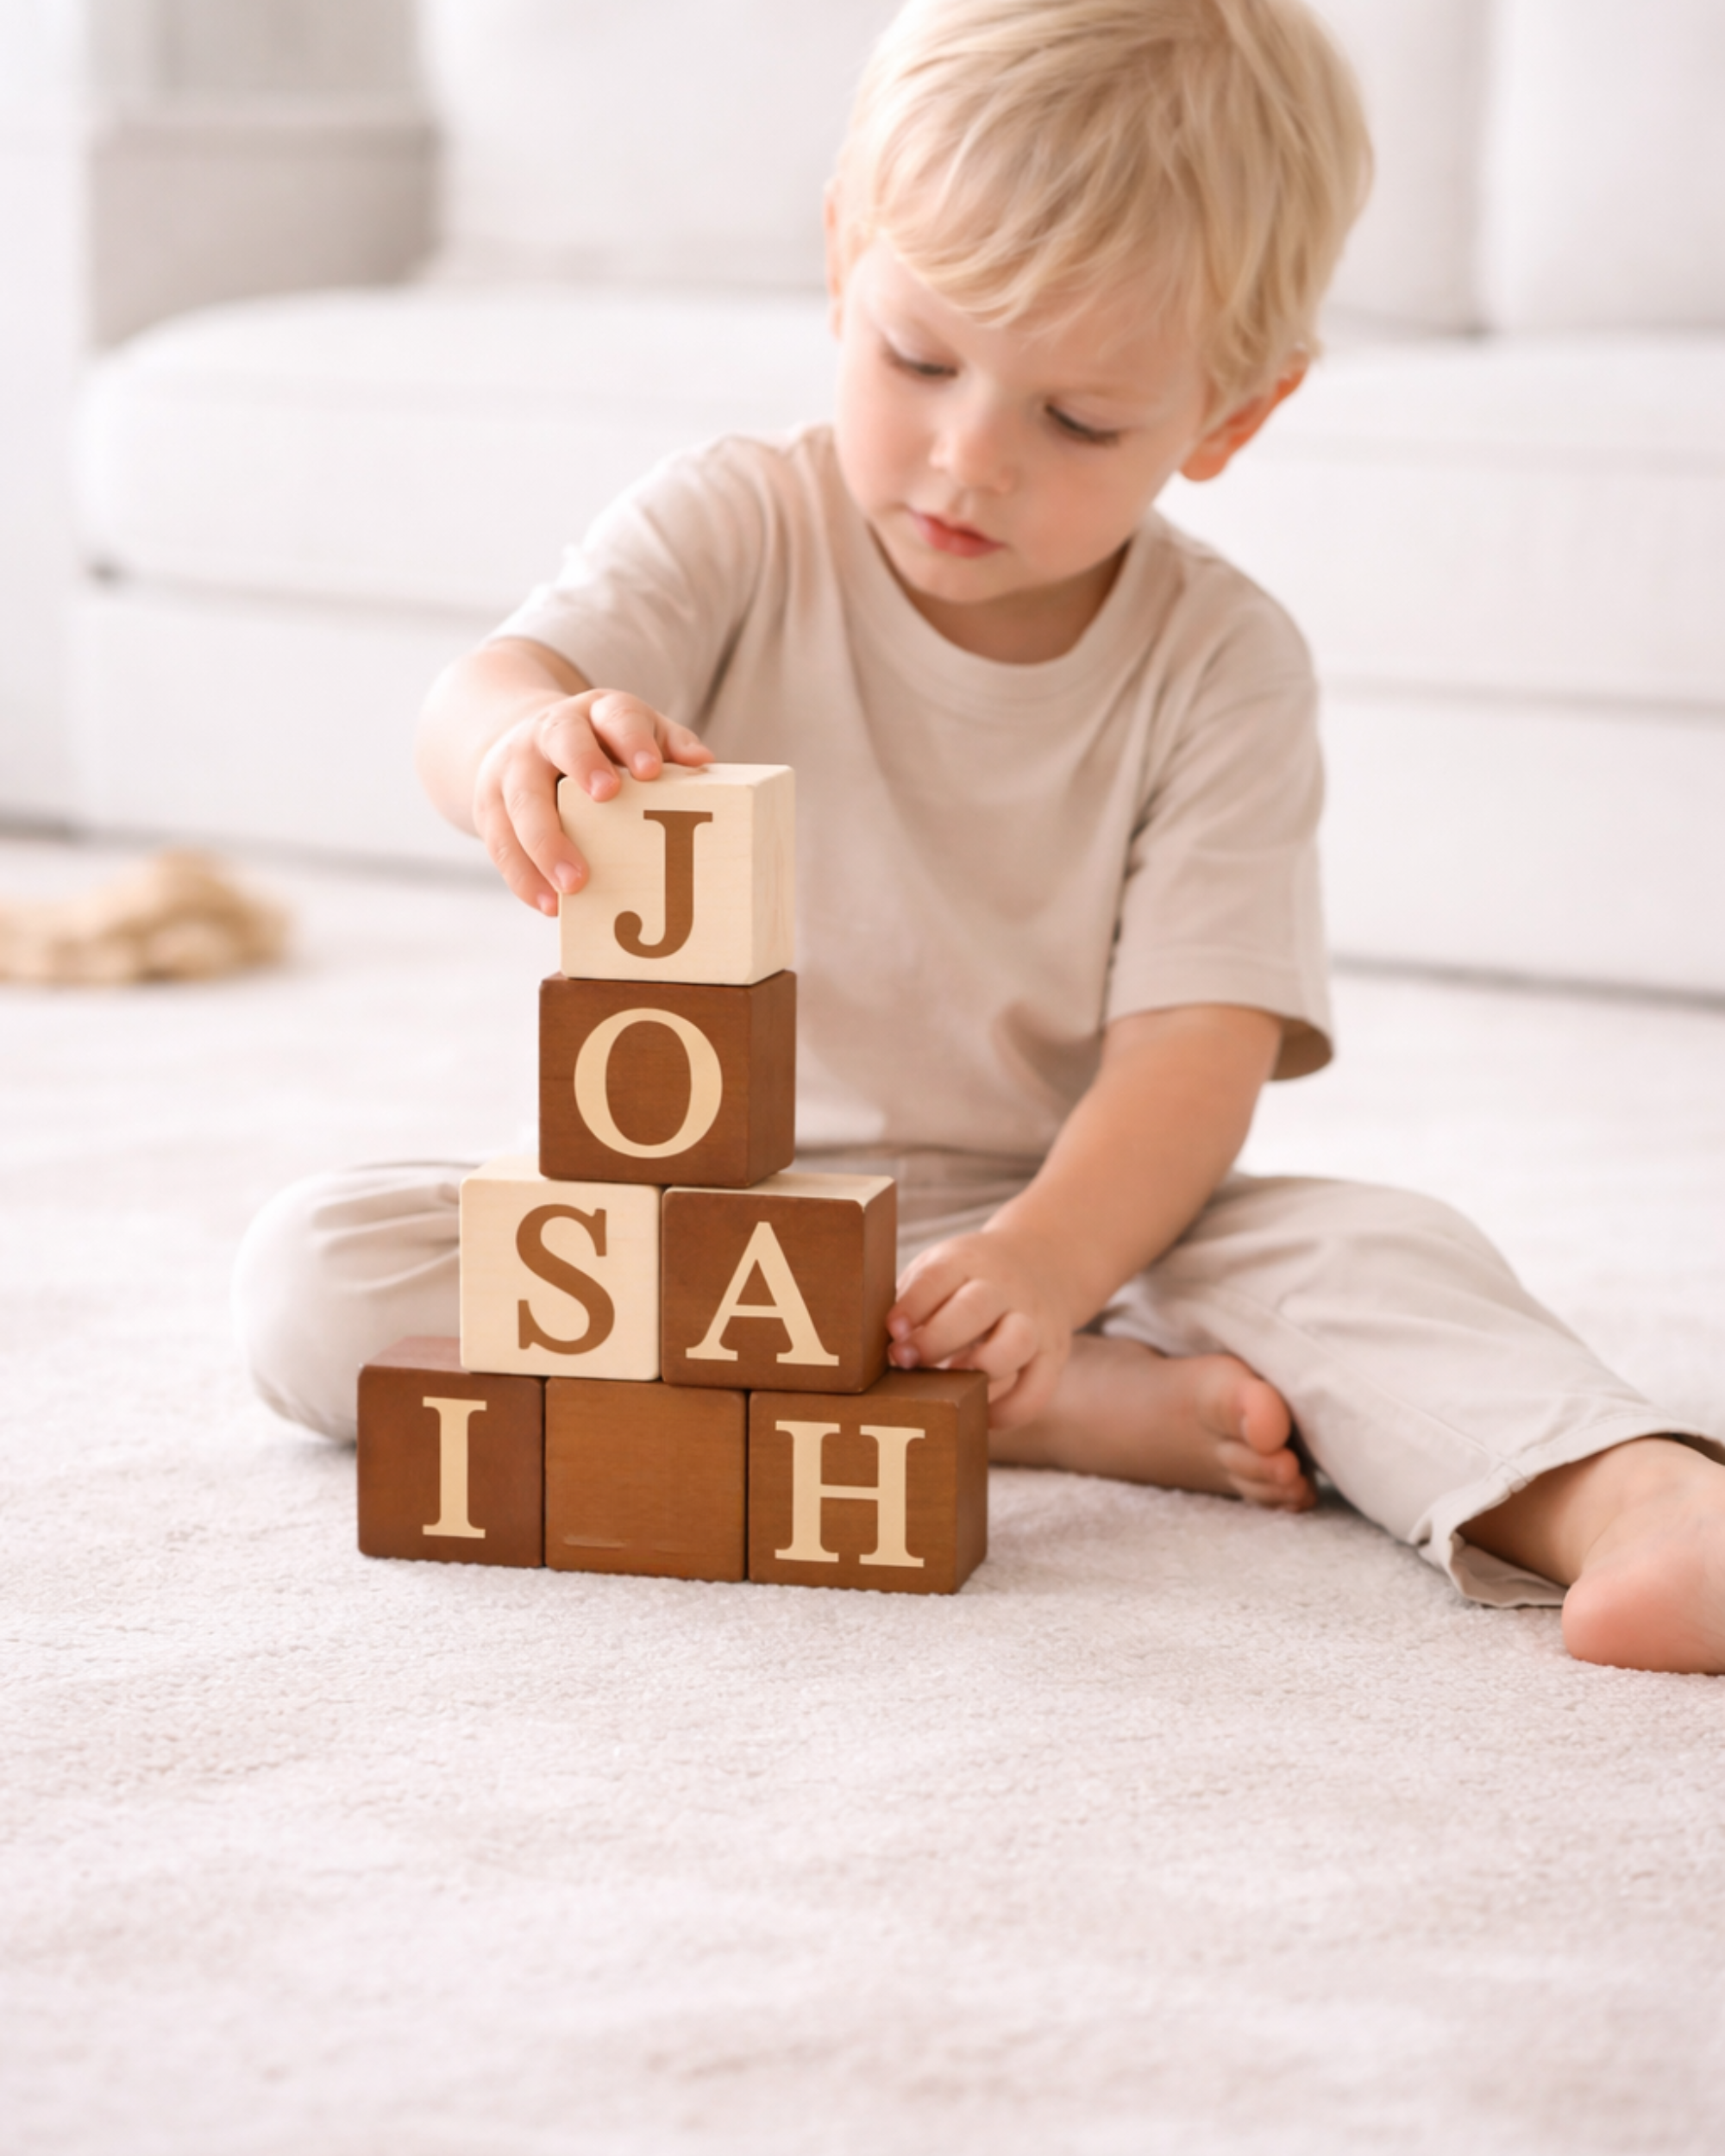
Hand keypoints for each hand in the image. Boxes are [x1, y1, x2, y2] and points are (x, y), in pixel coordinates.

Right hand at [473, 688, 711, 913]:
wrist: (520, 742)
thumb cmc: (598, 748)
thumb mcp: (632, 734)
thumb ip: (669, 744)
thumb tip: (704, 762)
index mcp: (595, 713)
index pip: (616, 715)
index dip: (633, 739)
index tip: (651, 769)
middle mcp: (549, 733)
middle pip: (562, 743)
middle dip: (583, 768)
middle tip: (606, 798)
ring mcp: (514, 767)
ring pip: (523, 800)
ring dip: (546, 844)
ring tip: (573, 885)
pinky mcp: (489, 805)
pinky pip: (501, 842)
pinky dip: (524, 876)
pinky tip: (549, 905)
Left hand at [887, 1226, 1074, 1426]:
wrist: (1043, 1263)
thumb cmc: (967, 1280)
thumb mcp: (939, 1271)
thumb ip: (910, 1303)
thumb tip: (864, 1351)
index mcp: (965, 1262)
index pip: (938, 1278)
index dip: (912, 1305)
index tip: (891, 1330)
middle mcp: (1004, 1288)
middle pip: (976, 1307)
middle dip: (938, 1338)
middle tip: (905, 1360)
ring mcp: (1034, 1320)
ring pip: (1017, 1343)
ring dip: (982, 1370)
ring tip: (953, 1389)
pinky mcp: (1054, 1353)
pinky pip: (1038, 1388)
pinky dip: (1010, 1409)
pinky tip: (981, 1415)